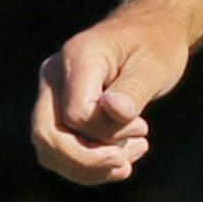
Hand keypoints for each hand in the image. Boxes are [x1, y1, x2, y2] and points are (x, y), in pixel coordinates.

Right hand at [32, 12, 190, 185]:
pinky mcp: (56, 110)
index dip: (109, 134)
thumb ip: (133, 90)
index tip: (142, 129)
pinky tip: (119, 159)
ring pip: (48, 149)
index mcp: (78, 58)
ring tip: (128, 161)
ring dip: (88, 168)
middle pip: (47, 135)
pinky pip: (57, 150)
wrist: (150, 33)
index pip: (77, 115)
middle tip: (126, 164)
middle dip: (88, 161)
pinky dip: (85, 165)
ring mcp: (50, 93)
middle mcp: (54, 75)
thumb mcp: (155, 65)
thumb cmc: (155, 46)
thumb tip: (115, 111)